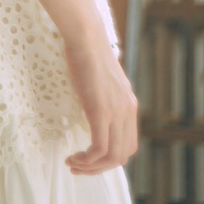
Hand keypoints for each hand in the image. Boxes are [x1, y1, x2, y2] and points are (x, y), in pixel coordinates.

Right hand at [62, 34, 138, 174]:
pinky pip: (99, 147)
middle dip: (100, 168)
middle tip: (79, 167)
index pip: (128, 144)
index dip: (110, 158)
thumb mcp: (101, 78)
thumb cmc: (86, 51)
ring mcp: (116, 111)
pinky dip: (87, 159)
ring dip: (92, 167)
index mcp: (129, 104)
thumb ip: (104, 95)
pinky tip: (74, 156)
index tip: (90, 158)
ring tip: (74, 165)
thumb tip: (93, 103)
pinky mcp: (101, 110)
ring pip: (112, 156)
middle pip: (123, 155)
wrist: (85, 35)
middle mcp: (128, 111)